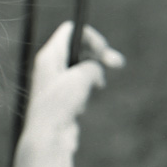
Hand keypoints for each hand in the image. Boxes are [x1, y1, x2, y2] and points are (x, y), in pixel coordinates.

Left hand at [24, 21, 124, 149]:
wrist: (48, 136)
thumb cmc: (60, 105)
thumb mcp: (81, 77)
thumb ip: (92, 65)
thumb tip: (96, 72)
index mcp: (49, 55)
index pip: (71, 31)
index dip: (91, 37)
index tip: (103, 52)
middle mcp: (50, 65)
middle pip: (79, 47)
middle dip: (100, 54)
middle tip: (117, 64)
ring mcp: (55, 81)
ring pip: (82, 67)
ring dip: (93, 76)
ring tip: (89, 92)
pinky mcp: (61, 97)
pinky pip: (81, 86)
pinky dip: (87, 92)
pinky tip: (79, 108)